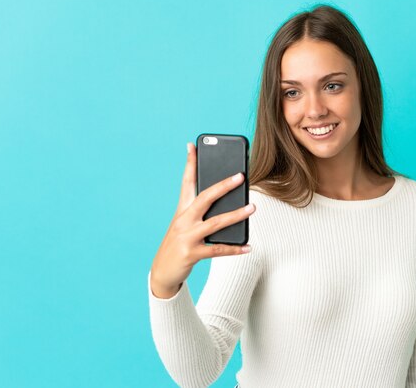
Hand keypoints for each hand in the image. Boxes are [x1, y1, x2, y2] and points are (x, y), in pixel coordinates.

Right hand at [150, 142, 254, 298]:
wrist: (162, 271)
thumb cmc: (179, 243)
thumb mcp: (184, 223)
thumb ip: (199, 210)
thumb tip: (223, 198)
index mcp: (182, 209)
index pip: (187, 182)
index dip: (190, 163)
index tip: (193, 145)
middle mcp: (183, 220)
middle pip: (204, 198)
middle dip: (223, 185)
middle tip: (241, 176)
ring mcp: (187, 237)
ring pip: (215, 223)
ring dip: (236, 215)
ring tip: (252, 208)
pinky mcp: (192, 254)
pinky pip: (218, 249)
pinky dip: (234, 249)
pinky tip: (248, 246)